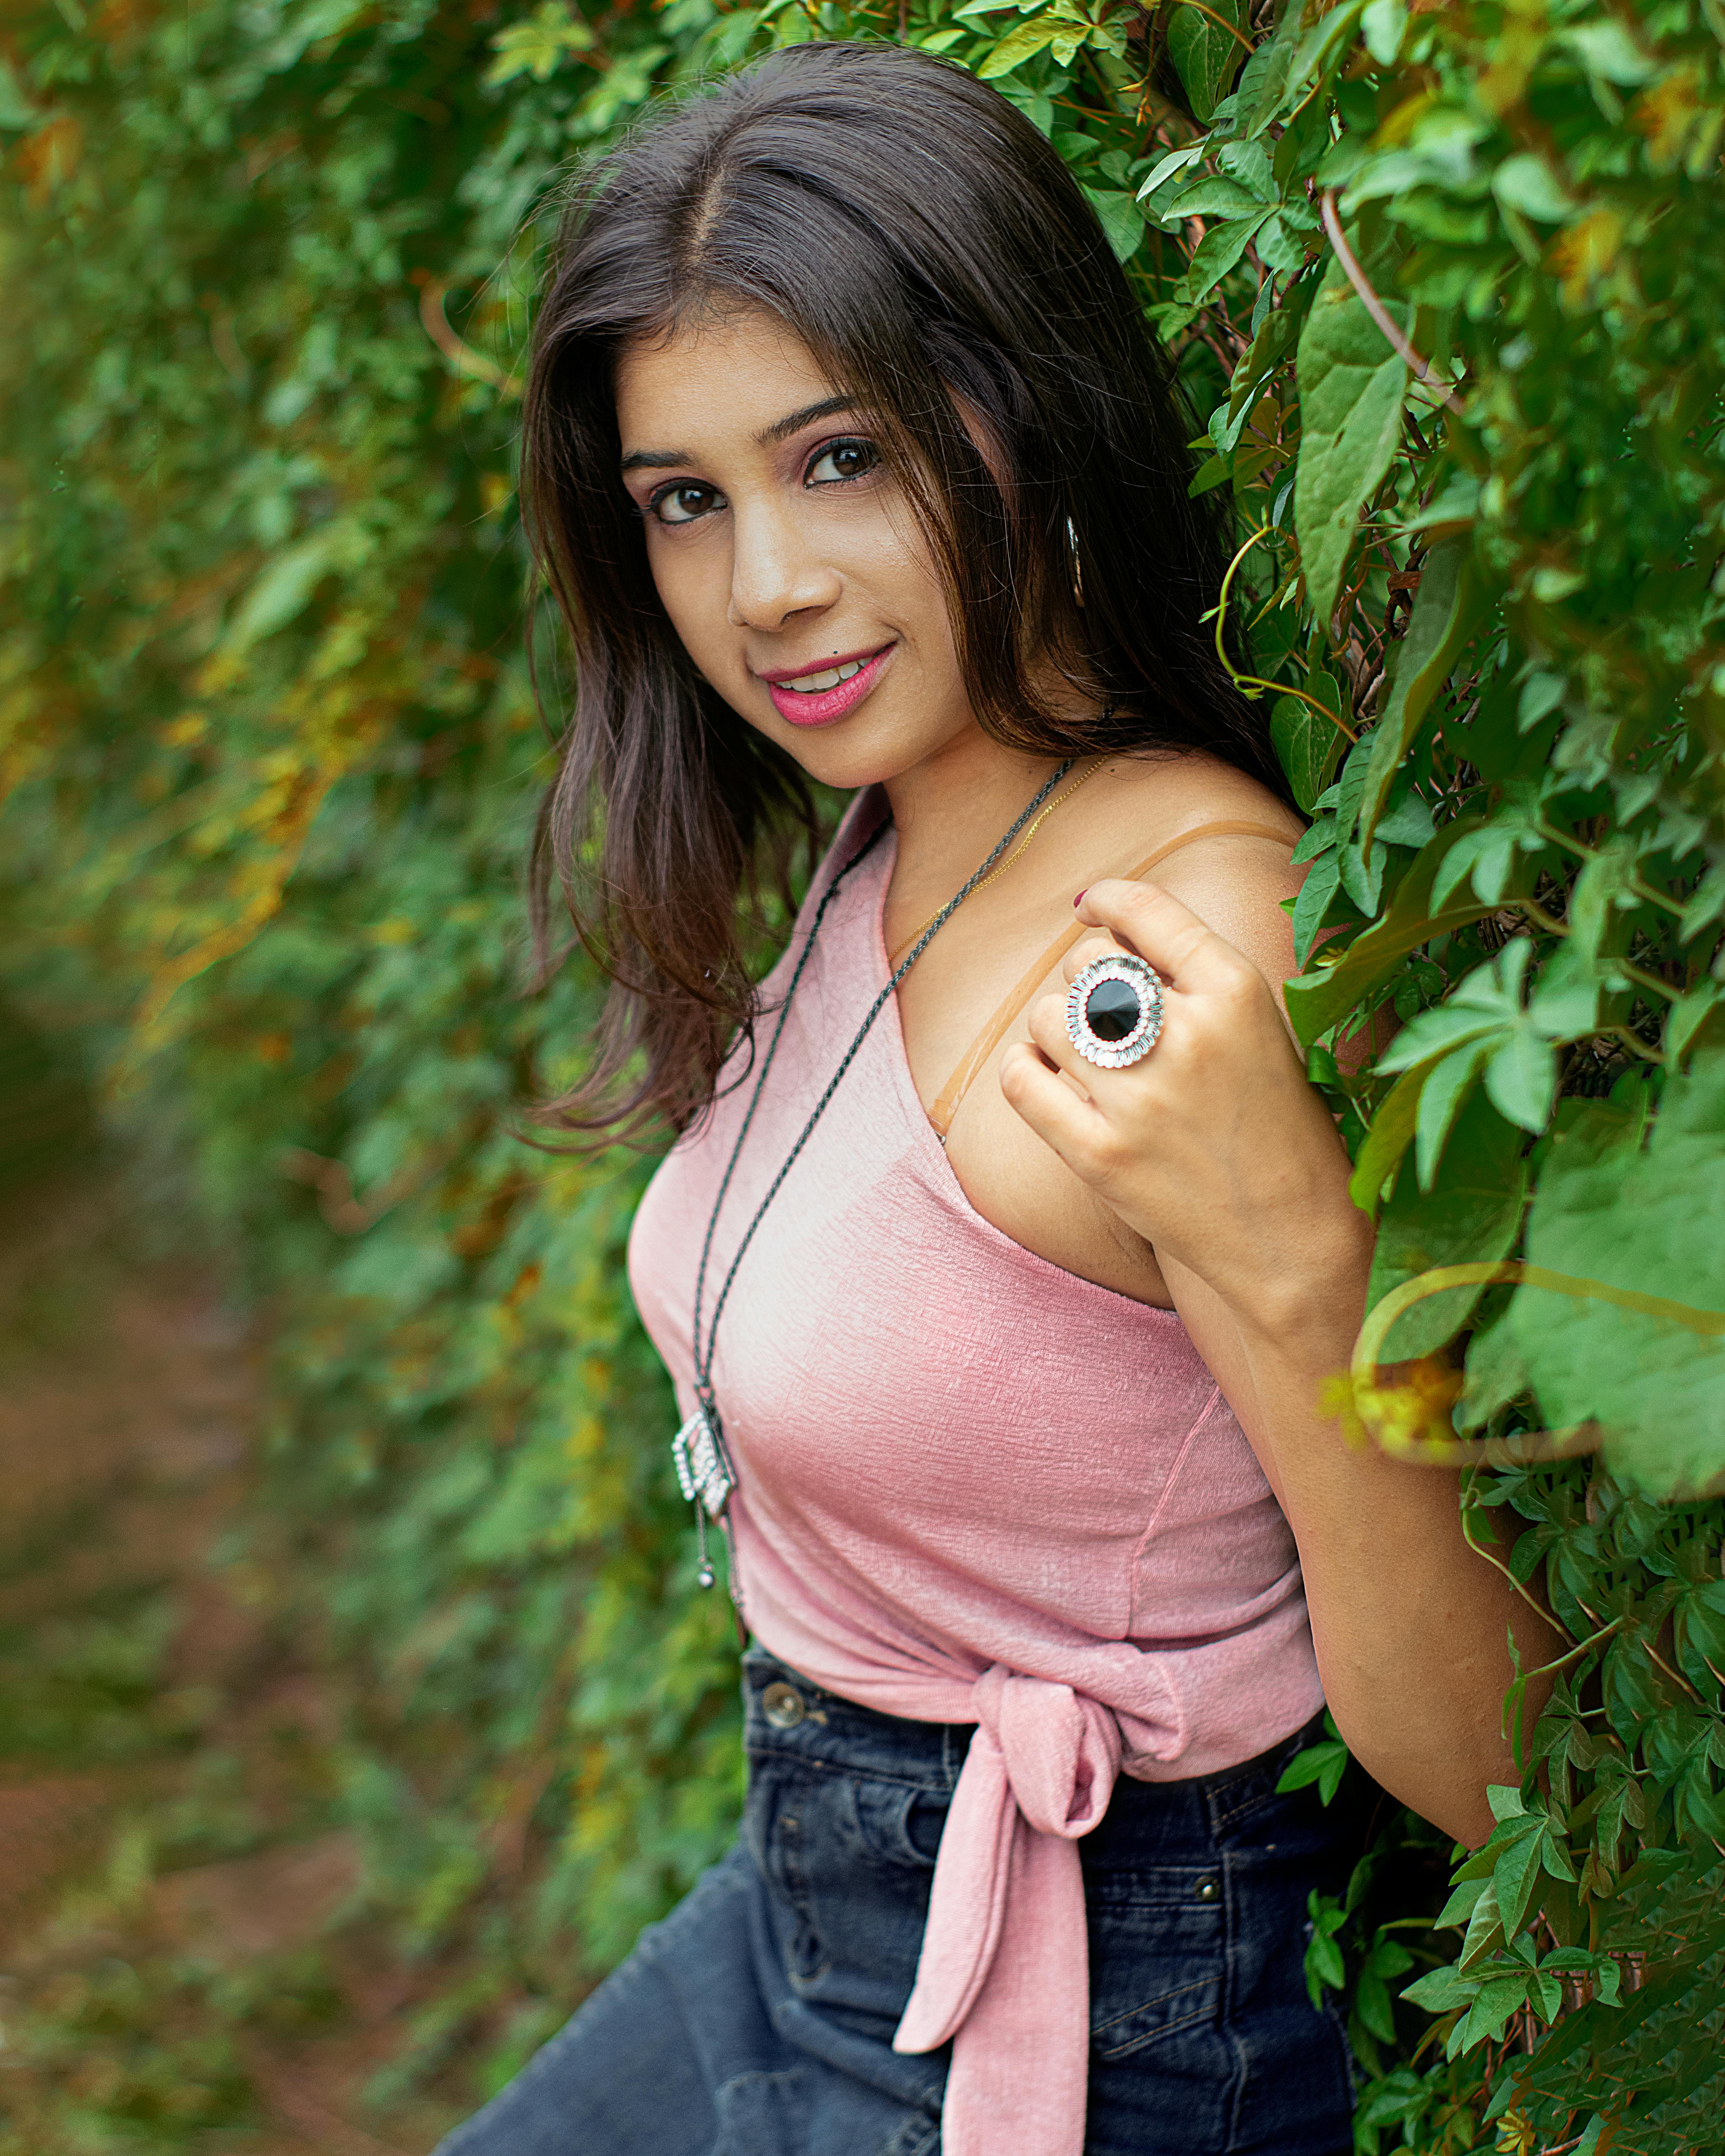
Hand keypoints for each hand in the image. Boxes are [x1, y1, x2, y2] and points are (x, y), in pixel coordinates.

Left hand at [997, 877, 1368, 1340]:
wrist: (1294, 1242)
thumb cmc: (1281, 1132)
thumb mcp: (1261, 1032)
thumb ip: (1196, 979)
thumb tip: (1108, 925)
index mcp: (1238, 993)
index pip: (1148, 909)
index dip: (1109, 899)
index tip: (1091, 907)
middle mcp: (1187, 1036)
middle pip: (1090, 963)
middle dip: (1089, 976)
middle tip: (1108, 1010)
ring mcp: (1139, 1099)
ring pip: (1049, 1016)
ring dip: (1057, 1026)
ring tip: (1084, 1052)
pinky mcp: (1099, 1155)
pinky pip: (1022, 1080)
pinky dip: (1025, 1068)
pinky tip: (1045, 1074)